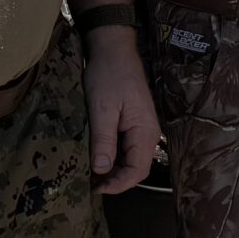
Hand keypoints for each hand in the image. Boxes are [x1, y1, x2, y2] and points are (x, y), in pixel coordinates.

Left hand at [82, 26, 159, 194]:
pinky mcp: (133, 122)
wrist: (113, 48)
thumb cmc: (108, 76)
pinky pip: (126, 147)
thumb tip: (102, 171)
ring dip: (113, 170)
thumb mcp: (102, 110)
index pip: (137, 171)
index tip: (96, 189)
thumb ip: (104, 141)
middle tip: (90, 184)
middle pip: (136, 168)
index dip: (118, 185)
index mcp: (145, 132)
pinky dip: (112, 157)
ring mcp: (142, 128)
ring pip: (131, 159)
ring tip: (90, 174)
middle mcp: (148, 133)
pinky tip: (96, 157)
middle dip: (115, 180)